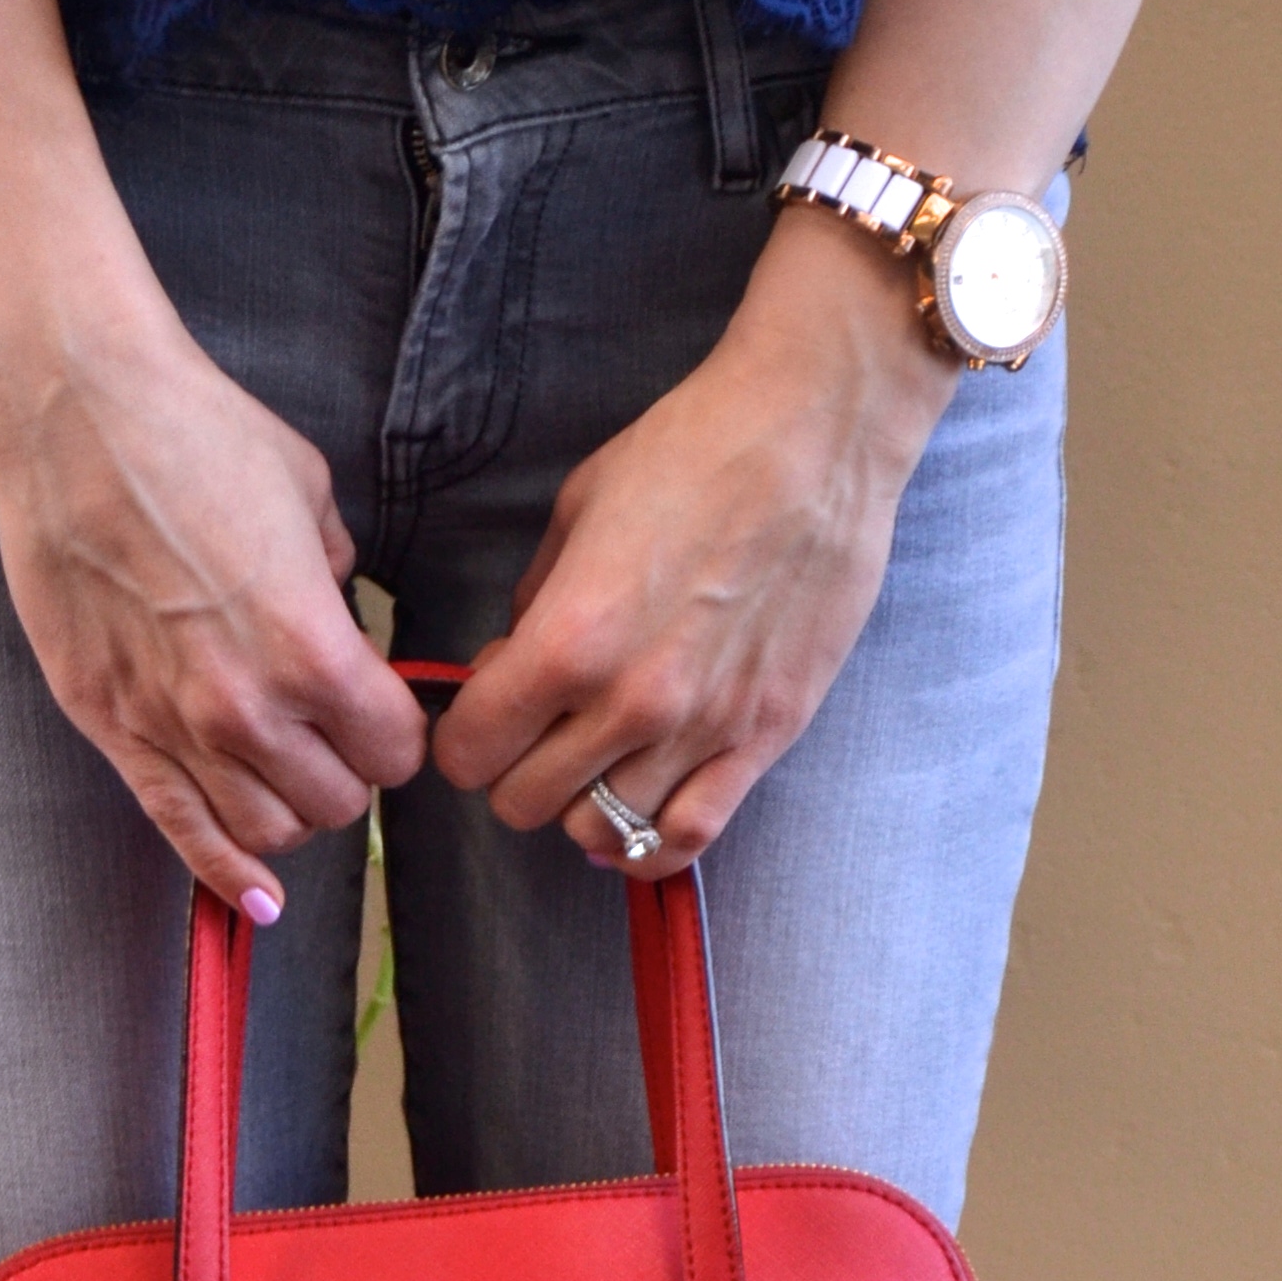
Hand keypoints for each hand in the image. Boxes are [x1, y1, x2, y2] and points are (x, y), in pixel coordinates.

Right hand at [0, 295, 427, 918]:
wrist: (76, 417)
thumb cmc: (197, 436)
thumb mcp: (311, 499)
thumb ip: (336, 579)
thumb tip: (340, 607)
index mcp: (312, 653)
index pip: (395, 752)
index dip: (400, 732)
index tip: (385, 710)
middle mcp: (246, 710)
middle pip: (336, 803)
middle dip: (349, 772)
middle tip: (336, 737)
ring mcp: (172, 727)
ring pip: (266, 832)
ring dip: (292, 814)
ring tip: (290, 776)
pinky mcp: (111, 728)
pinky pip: (179, 830)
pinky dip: (224, 875)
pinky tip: (256, 901)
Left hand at [430, 216, 954, 875]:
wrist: (817, 435)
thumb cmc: (695, 452)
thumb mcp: (578, 511)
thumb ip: (535, 604)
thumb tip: (514, 664)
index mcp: (569, 640)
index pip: (469, 753)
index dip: (464, 736)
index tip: (484, 711)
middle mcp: (631, 703)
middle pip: (523, 803)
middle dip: (513, 769)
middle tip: (537, 728)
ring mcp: (701, 729)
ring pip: (597, 831)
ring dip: (580, 801)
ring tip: (595, 756)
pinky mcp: (762, 738)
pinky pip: (687, 839)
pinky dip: (648, 844)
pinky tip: (636, 813)